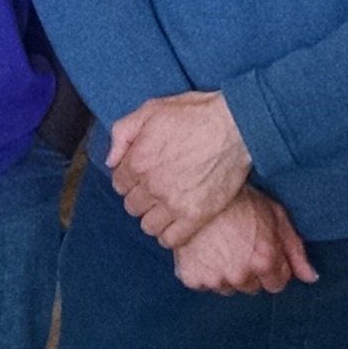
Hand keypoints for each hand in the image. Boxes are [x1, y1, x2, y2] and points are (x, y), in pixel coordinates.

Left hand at [108, 91, 252, 247]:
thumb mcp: (151, 109)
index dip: (130, 178)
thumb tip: (111, 160)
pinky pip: (170, 239)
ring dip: (153, 216)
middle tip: (157, 187)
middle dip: (141, 196)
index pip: (119, 184)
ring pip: (147, 225)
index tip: (143, 174)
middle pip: (132, 206)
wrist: (236, 126)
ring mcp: (174, 203)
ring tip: (166, 205)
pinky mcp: (196, 216)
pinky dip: (169, 234)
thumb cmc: (196, 114)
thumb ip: (122, 132)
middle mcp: (152, 185)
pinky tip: (176, 220)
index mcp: (138, 160)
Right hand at [171, 190, 318, 295]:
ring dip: (227, 273)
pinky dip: (205, 271)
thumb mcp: (276, 216)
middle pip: (253, 287)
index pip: (277, 284)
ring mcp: (215, 279)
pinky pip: (205, 284)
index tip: (262, 250)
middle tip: (240, 244)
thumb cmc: (239, 199)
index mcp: (264, 261)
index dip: (272, 266)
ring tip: (222, 245)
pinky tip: (206, 250)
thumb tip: (310, 277)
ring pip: (229, 287)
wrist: (199, 190)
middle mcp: (240, 275)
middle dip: (250, 270)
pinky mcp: (193, 278)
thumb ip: (296, 251)